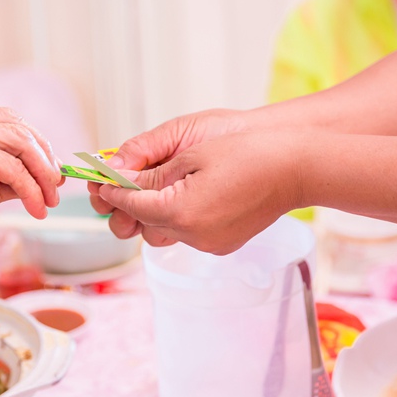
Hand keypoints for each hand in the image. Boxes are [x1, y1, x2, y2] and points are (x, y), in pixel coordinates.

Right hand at [0, 108, 60, 254]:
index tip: (50, 169)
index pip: (3, 120)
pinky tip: (35, 207)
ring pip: (19, 142)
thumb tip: (44, 177)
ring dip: (42, 172)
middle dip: (43, 156)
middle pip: (15, 125)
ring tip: (50, 199)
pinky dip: (30, 188)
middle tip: (56, 185)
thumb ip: (5, 176)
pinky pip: (12, 166)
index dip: (32, 142)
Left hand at [87, 109, 250, 236]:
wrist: (296, 167)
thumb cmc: (248, 152)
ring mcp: (209, 244)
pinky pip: (187, 233)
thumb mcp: (191, 154)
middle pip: (143, 224)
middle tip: (126, 180)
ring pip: (163, 231)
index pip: (130, 204)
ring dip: (156, 211)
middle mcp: (193, 235)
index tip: (100, 178)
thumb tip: (117, 180)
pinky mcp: (222, 244)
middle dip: (132, 202)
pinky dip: (180, 216)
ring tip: (164, 184)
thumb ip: (150, 173)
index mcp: (180, 212)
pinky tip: (190, 193)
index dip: (113, 190)